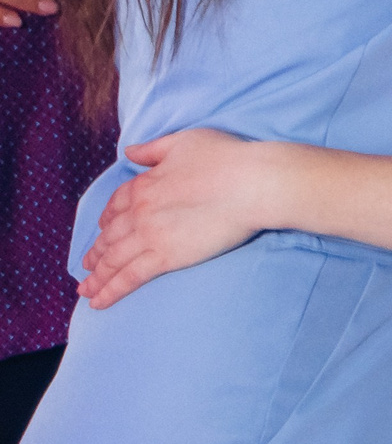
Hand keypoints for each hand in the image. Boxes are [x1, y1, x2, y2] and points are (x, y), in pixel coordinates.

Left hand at [78, 130, 269, 308]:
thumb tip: (129, 152)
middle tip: (87, 266)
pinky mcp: (166, 257)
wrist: (252, 182)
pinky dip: (111, 290)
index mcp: (144, 184)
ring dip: (97, 277)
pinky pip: (130, 276)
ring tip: (87, 290)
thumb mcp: (184, 141)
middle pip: (110, 236)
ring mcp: (150, 236)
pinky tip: (99, 302)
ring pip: (114, 260)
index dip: (106, 219)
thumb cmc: (226, 158)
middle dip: (96, 253)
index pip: (116, 205)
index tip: (102, 229)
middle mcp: (139, 211)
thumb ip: (152, 149)